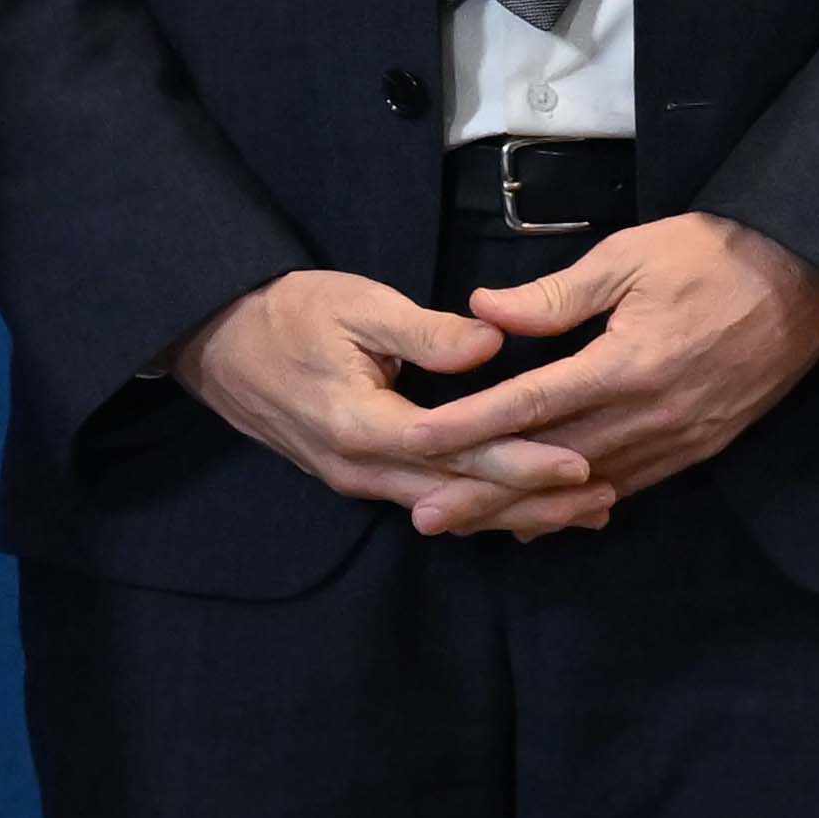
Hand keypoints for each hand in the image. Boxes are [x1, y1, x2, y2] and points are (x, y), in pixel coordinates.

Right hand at [170, 269, 610, 540]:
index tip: (581, 461)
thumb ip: (423, 331)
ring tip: (582, 510)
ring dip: (516, 512)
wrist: (213, 342)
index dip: (522, 460)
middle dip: (536, 501)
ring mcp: (357, 480)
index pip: (458, 452)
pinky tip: (519, 506)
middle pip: (462, 496)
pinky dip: (479, 506)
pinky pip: (429, 500)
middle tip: (605, 500)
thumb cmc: (285, 312)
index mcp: (363, 425)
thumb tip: (490, 344)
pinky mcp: (357, 477)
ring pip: (449, 508)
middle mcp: (363, 469)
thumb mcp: (354, 305)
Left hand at [395, 213, 818, 503]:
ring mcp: (682, 437)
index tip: (416, 441)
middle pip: (553, 461)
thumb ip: (555, 296)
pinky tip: (542, 519)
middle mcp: (654, 413)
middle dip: (486, 491)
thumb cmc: (712, 254)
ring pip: (590, 485)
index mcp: (630, 363)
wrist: (810, 280)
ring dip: (528, 509)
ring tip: (470, 527)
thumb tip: (483, 311)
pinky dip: (582, 506)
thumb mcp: (627, 257)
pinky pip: (632, 485)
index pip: (532, 403)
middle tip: (424, 515)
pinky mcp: (702, 447)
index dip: (470, 425)